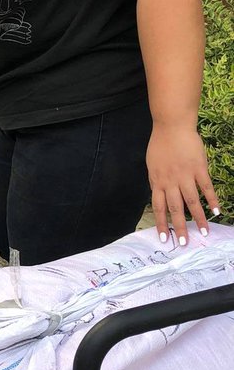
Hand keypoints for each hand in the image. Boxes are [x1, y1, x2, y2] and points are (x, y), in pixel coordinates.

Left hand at [146, 123, 219, 245]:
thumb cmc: (160, 144)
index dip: (162, 223)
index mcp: (157, 181)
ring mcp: (185, 175)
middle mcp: (171, 181)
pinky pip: (206, 187)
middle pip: (175, 208)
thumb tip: (157, 195)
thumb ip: (156, 181)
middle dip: (179, 227)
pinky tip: (217, 211)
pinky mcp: (199, 168)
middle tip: (184, 243)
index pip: (158, 207)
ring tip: (204, 232)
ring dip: (199, 218)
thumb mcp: (152, 165)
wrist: (172, 126)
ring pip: (192, 201)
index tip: (165, 238)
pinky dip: (212, 199)